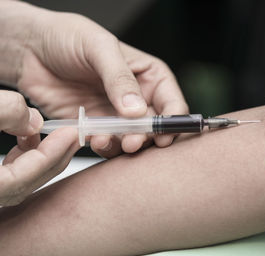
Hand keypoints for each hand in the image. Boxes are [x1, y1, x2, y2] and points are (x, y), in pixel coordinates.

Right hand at [0, 90, 79, 206]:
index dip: (50, 154)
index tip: (71, 134)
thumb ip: (6, 112)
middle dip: (54, 157)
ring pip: (18, 181)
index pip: (21, 179)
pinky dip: (23, 157)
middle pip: (24, 184)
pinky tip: (29, 136)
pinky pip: (8, 174)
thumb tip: (35, 122)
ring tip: (57, 133)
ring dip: (40, 157)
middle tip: (76, 135)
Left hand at [14, 6, 187, 157]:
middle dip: (146, 137)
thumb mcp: (99, 48)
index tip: (163, 133)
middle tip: (132, 142)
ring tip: (106, 139)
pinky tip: (94, 139)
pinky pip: (109, 143)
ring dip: (124, 144)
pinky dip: (105, 146)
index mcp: (148, 75)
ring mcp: (117, 114)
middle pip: (155, 126)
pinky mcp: (97, 126)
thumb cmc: (68, 37)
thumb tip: (137, 110)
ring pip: (133, 139)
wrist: (30, 50)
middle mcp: (137, 97)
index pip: (172, 102)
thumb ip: (120, 79)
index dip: (172, 120)